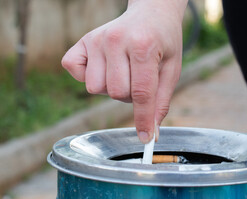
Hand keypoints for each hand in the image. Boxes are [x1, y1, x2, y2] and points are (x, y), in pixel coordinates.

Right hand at [62, 0, 186, 142]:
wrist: (151, 12)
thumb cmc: (163, 42)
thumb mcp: (171, 70)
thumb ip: (160, 102)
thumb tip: (151, 133)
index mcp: (143, 45)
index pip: (141, 94)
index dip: (143, 120)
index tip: (145, 138)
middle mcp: (116, 40)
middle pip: (116, 93)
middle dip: (129, 95)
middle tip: (137, 78)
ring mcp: (97, 39)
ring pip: (96, 88)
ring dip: (110, 87)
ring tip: (122, 71)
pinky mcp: (83, 41)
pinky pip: (75, 71)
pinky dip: (87, 75)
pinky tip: (103, 66)